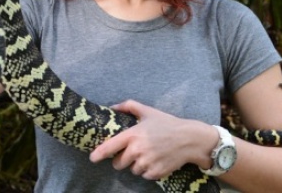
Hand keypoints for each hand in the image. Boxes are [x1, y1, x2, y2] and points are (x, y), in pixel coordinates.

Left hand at [89, 100, 215, 179]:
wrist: (189, 139)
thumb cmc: (167, 123)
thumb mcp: (148, 111)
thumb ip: (129, 106)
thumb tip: (112, 107)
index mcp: (133, 135)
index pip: (110, 146)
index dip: (99, 153)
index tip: (92, 158)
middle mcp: (137, 150)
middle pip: (118, 163)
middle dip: (122, 160)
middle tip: (132, 153)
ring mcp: (147, 162)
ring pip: (132, 170)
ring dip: (136, 165)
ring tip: (147, 155)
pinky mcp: (156, 172)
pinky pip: (144, 176)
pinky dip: (147, 171)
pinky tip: (155, 161)